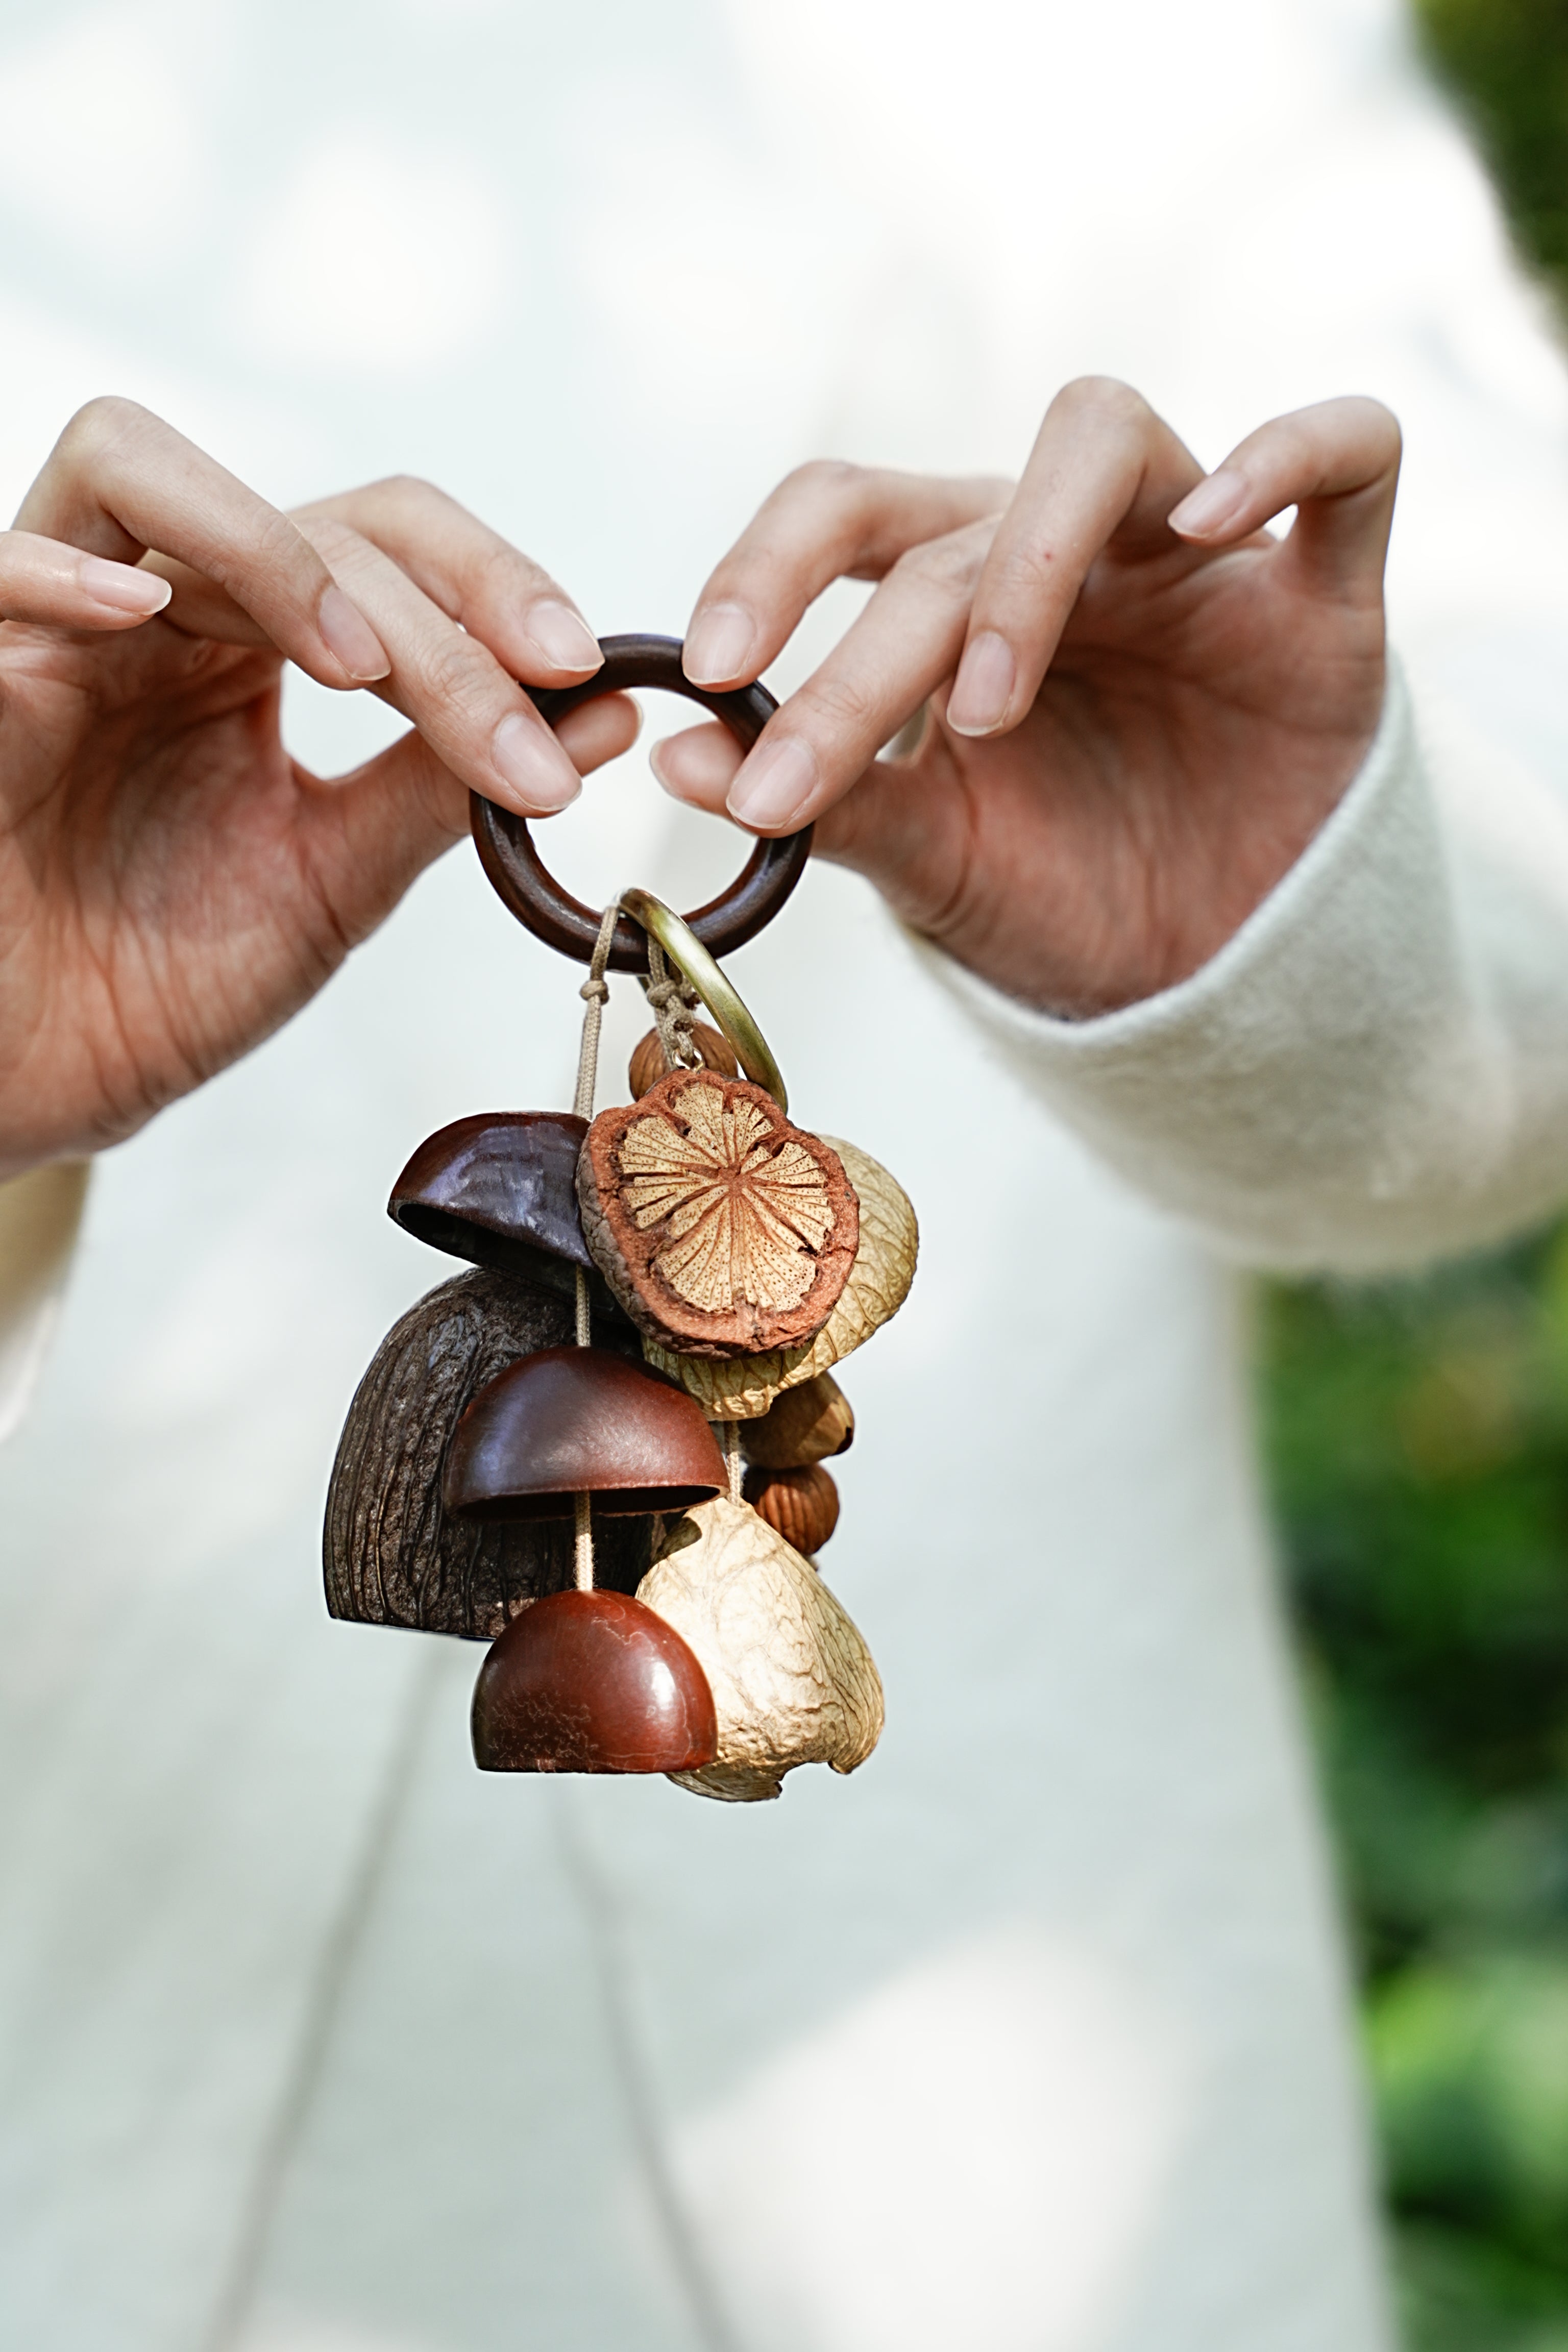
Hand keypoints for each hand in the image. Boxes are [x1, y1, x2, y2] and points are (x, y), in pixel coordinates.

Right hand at [0, 399, 637, 1176]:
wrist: (27, 1081)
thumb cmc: (154, 984)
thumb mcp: (330, 880)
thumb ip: (447, 789)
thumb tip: (607, 714)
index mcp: (244, 646)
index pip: (380, 544)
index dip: (488, 584)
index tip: (578, 670)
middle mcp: (153, 609)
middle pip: (307, 517)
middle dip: (435, 609)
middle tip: (526, 696)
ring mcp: (51, 630)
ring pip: (136, 469)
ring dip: (271, 549)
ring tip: (357, 664)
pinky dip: (59, 571)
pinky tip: (135, 611)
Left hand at [652, 380, 1398, 1014]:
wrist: (1213, 971)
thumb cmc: (1063, 894)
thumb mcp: (937, 858)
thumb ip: (830, 802)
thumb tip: (678, 758)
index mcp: (957, 587)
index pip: (843, 515)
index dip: (764, 571)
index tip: (705, 678)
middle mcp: (1064, 544)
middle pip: (954, 521)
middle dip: (867, 654)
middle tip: (807, 769)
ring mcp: (1195, 551)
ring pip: (1105, 437)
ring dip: (1027, 565)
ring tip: (985, 711)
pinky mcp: (1324, 588)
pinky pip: (1346, 451)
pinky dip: (1286, 457)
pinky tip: (1216, 521)